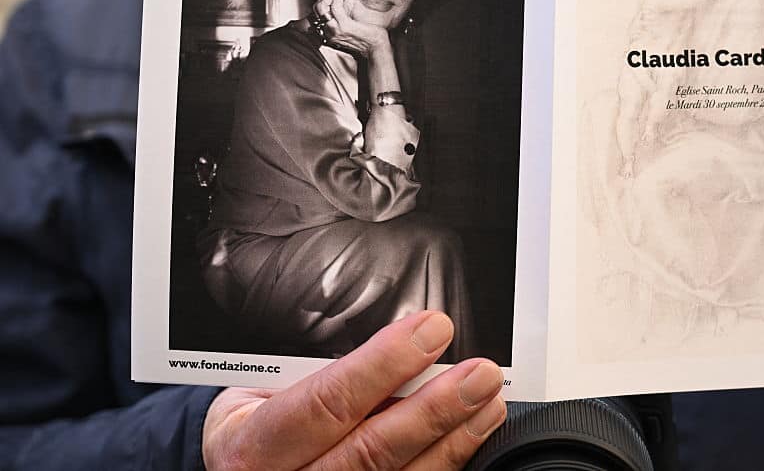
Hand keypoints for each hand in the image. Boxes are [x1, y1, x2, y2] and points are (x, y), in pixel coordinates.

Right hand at [203, 311, 505, 470]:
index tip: (431, 330)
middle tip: (479, 374)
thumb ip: (317, 372)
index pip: (326, 401)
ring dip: (452, 440)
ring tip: (487, 403)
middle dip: (434, 408)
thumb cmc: (256, 426)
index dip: (384, 364)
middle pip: (370, 450)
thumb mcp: (262, 393)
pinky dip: (442, 466)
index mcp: (252, 443)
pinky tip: (467, 440)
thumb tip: (398, 339)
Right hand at [313, 0, 389, 56]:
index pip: (317, 11)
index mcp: (329, 31)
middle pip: (317, 8)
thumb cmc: (367, 36)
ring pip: (322, 7)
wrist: (376, 47)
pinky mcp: (344, 26)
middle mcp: (329, 32)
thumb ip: (343, 13)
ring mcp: (335, 30)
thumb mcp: (350, 23)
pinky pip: (335, 7)